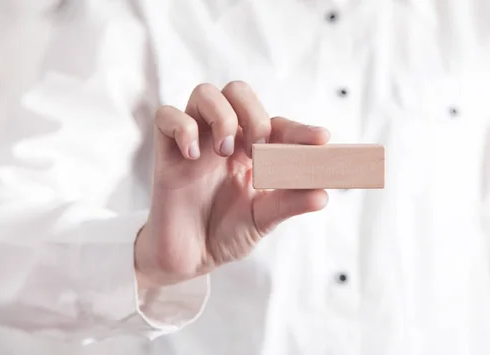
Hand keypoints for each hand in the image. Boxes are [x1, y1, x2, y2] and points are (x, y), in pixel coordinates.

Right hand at [135, 81, 329, 287]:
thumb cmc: (227, 233)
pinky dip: (182, 128)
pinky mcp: (166, 151)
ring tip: (225, 153)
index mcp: (253, 151)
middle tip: (258, 149)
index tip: (321, 140)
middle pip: (238, 91)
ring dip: (221, 116)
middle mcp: (226, 139)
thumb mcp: (262, 220)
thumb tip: (323, 195)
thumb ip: (288, 203)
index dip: (299, 129)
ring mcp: (196, 141)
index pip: (277, 124)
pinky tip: (192, 157)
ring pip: (204, 93)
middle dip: (253, 113)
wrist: (189, 257)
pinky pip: (166, 116)